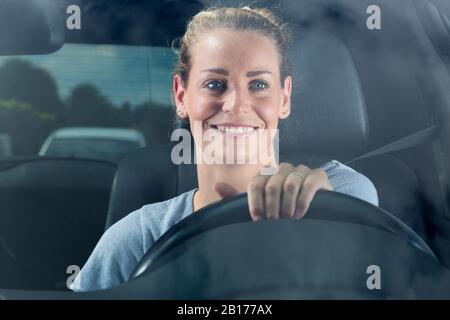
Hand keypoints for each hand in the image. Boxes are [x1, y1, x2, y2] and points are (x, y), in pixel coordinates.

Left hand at [214, 162, 332, 220]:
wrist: (315, 211)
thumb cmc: (282, 209)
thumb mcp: (259, 205)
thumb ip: (237, 198)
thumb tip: (217, 186)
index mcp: (267, 173)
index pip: (255, 183)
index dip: (255, 203)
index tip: (257, 219)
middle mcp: (283, 168)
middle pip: (271, 185)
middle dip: (271, 207)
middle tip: (274, 223)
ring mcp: (301, 170)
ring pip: (289, 184)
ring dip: (287, 206)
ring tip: (288, 220)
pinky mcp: (318, 176)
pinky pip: (307, 185)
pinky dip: (302, 202)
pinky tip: (300, 215)